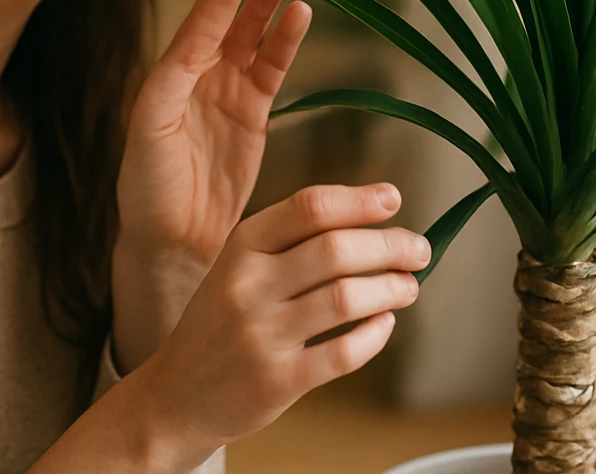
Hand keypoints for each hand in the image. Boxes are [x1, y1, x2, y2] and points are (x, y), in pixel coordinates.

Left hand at [111, 0, 312, 372]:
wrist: (171, 241)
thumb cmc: (147, 191)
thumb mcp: (148, 134)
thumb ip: (168, 89)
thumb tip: (190, 50)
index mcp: (166, 77)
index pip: (200, 22)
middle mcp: (195, 78)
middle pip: (225, 22)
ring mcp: (226, 94)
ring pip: (251, 40)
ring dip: (269, 11)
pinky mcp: (253, 116)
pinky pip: (272, 70)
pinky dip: (286, 44)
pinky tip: (301, 18)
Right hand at [131, 183, 431, 453]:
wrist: (176, 395)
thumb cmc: (222, 322)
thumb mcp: (239, 266)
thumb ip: (293, 241)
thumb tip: (374, 220)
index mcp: (241, 246)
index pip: (309, 207)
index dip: (359, 200)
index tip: (393, 200)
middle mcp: (247, 285)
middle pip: (335, 250)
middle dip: (390, 246)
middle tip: (418, 250)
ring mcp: (260, 335)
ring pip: (345, 299)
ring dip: (391, 289)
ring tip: (408, 287)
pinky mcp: (276, 381)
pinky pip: (342, 353)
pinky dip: (375, 335)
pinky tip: (385, 324)